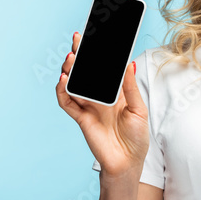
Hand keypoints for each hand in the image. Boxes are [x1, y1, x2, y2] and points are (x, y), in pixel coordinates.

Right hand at [55, 31, 149, 176]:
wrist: (128, 162)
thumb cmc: (137, 137)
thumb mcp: (138, 109)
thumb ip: (130, 88)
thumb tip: (129, 64)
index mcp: (114, 92)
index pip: (102, 68)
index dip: (97, 54)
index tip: (94, 37)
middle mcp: (99, 97)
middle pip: (84, 72)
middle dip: (80, 55)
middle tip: (77, 39)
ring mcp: (88, 106)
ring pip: (73, 84)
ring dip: (70, 70)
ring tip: (71, 58)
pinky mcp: (81, 118)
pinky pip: (66, 102)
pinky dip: (62, 91)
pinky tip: (64, 80)